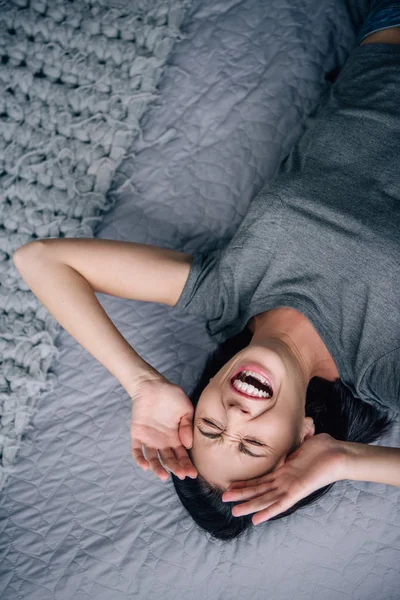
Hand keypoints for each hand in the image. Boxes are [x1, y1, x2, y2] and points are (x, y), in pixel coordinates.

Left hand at [130, 372, 197, 481]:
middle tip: (181, 474)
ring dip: (158, 468)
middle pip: (169, 460)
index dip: (187, 465)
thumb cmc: (171, 395)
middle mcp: (163, 441)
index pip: (182, 456)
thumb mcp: (186, 408)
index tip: (192, 473)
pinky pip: (137, 450)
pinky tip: (145, 466)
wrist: (152, 385)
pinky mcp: (137, 434)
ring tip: (162, 475)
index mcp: (176, 437)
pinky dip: (139, 459)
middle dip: (176, 468)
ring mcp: (150, 439)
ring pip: (153, 459)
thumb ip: (187, 426)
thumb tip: (189, 444)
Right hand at [221, 433, 345, 524]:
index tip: (233, 484)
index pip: (262, 479)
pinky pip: (280, 503)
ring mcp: (290, 486)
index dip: (247, 483)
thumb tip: (288, 437)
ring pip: (265, 498)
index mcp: (285, 472)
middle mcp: (286, 482)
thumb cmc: (324, 448)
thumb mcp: (304, 444)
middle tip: (224, 498)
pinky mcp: (297, 490)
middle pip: (259, 490)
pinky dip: (267, 511)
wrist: (340, 454)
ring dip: (248, 504)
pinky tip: (256, 520)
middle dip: (242, 495)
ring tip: (232, 510)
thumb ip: (294, 445)